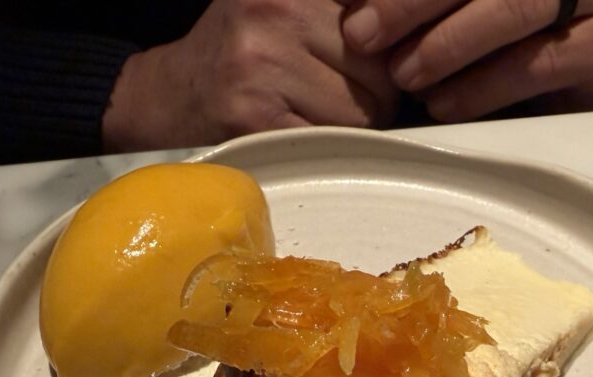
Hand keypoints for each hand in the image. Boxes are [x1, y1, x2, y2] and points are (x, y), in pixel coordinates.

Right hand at [103, 0, 398, 149]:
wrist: (170, 97)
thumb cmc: (243, 51)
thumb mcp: (289, 3)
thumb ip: (351, 10)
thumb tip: (423, 29)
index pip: (381, 12)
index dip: (396, 39)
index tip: (384, 57)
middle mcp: (277, 6)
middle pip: (382, 63)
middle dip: (378, 87)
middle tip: (342, 90)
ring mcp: (263, 62)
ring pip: (365, 107)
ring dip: (357, 122)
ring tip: (319, 111)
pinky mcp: (256, 116)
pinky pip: (334, 139)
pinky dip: (330, 146)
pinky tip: (302, 131)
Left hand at [342, 0, 592, 120]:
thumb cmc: (515, 28)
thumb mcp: (464, 1)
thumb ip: (423, 1)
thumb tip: (350, 1)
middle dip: (411, 2)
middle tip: (363, 33)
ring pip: (513, 9)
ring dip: (447, 45)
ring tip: (403, 76)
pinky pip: (537, 65)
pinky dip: (481, 87)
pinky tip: (444, 105)